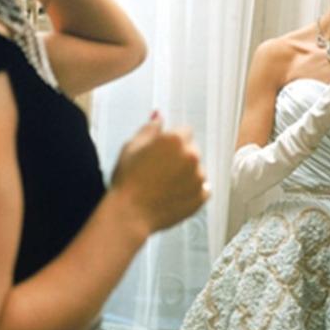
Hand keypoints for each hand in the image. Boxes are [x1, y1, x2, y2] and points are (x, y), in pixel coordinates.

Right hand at [111, 114, 208, 232]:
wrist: (129, 213)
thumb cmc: (127, 180)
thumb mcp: (131, 147)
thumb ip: (149, 129)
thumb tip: (159, 116)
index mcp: (176, 140)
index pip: (184, 131)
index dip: (171, 142)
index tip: (160, 152)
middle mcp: (192, 156)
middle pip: (192, 150)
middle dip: (180, 157)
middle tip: (159, 170)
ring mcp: (199, 178)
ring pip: (197, 170)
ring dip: (186, 174)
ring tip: (164, 185)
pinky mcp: (201, 197)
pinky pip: (201, 189)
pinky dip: (191, 191)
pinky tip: (173, 195)